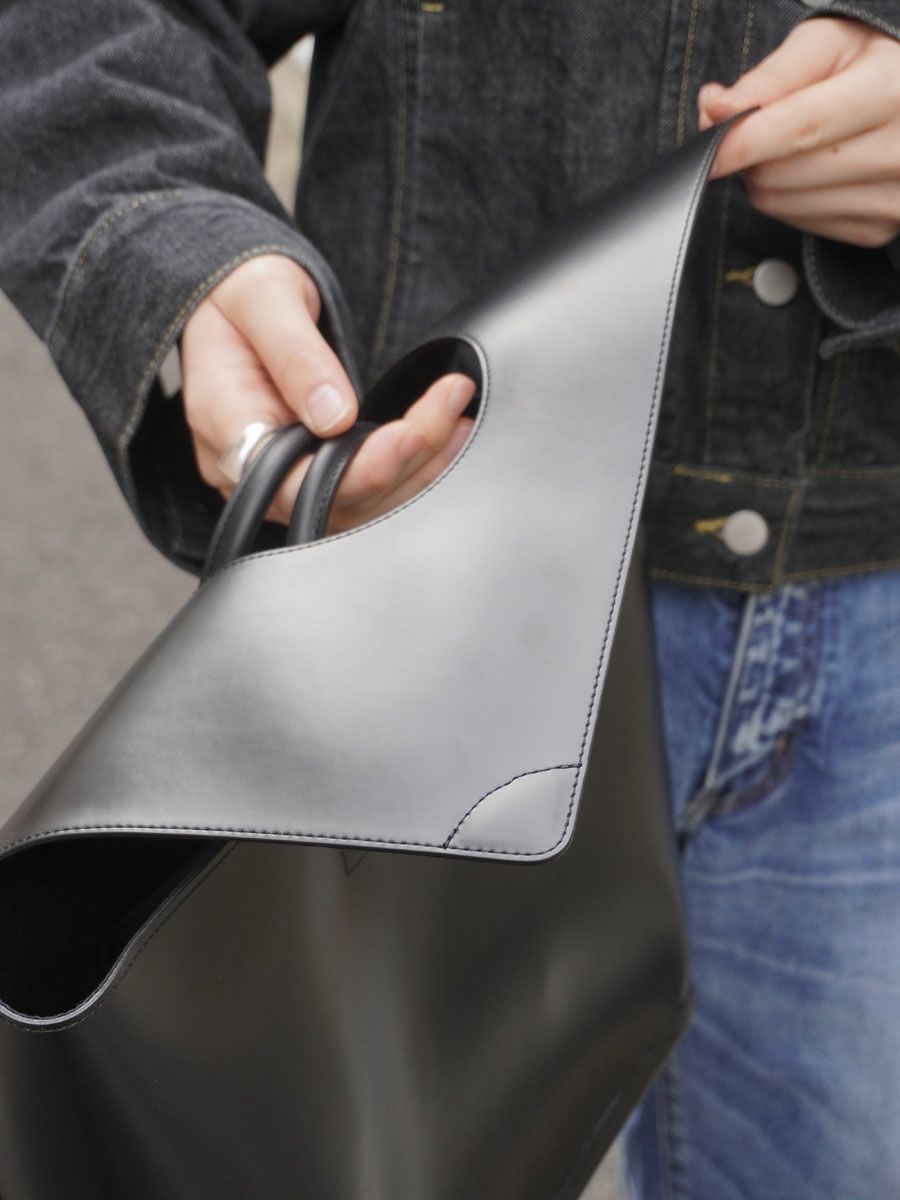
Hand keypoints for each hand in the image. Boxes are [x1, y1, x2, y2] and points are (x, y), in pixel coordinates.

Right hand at [181, 254, 474, 532]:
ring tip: (456, 420)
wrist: (234, 300)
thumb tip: (334, 415)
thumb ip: (295, 355)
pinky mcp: (310, 474)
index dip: (361, 471)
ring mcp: (282, 478)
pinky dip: (411, 468)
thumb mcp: (263, 299)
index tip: (412, 433)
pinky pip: (365, 491)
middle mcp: (250, 468)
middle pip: (338, 500)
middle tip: (450, 408)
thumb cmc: (238, 295)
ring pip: (360, 504)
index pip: (295, 482)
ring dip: (418, 470)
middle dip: (406, 460)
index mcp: (225, 425)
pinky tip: (444, 438)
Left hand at [697, 17, 899, 247]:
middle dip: (751, 154)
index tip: (707, 150)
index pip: (799, 129)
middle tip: (759, 128)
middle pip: (781, 174)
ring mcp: (890, 199)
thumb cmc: (871, 64)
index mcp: (890, 93)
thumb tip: (715, 108)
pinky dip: (789, 198)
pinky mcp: (877, 228)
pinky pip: (800, 224)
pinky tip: (812, 169)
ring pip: (782, 204)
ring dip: (765, 178)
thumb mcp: (828, 44)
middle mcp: (898, 152)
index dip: (743, 143)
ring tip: (791, 145)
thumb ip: (770, 76)